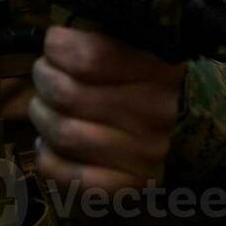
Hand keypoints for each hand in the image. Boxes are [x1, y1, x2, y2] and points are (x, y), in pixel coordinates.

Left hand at [27, 26, 183, 191]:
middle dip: (44, 78)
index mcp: (156, 70)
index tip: (55, 46)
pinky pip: (63, 171)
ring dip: (42, 114)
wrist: (184, 136)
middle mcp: (154, 113)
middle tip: (47, 76)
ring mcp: (142, 154)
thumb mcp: (131, 49)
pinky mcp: (125, 186)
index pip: (88, 57)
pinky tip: (51, 143)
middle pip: (65, 94)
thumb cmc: (140, 83)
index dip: (57, 47)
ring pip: (61, 132)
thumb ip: (98, 39)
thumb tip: (55, 40)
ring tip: (47, 108)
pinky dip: (46, 155)